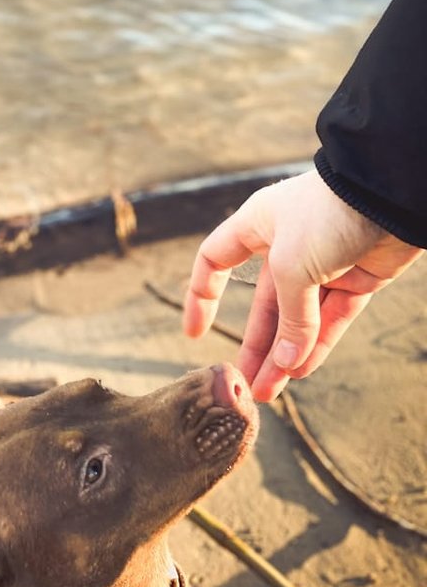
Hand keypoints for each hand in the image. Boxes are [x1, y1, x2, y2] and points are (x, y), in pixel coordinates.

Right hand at [183, 169, 422, 400]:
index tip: (196, 332)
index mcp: (258, 225)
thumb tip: (287, 363)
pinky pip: (330, 319)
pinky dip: (316, 344)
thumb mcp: (291, 266)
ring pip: (299, 318)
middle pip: (264, 305)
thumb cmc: (328, 214)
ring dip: (285, 355)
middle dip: (257, 344)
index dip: (202, 296)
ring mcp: (324, 264)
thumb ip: (289, 319)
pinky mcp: (357, 278)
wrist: (391, 194)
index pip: (216, 260)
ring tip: (270, 391)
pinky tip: (300, 371)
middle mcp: (286, 245)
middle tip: (246, 382)